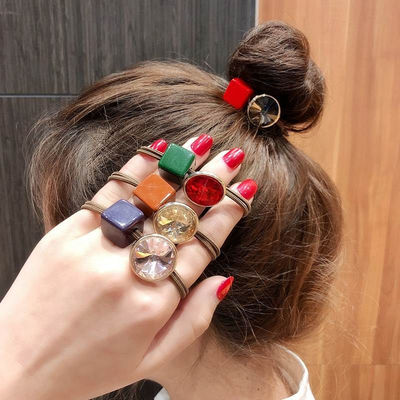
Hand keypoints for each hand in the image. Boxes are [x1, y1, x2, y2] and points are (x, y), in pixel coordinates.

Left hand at [0, 136, 255, 399]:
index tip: (246, 189)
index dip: (229, 212)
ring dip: (178, 166)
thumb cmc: (90, 366)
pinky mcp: (67, 233)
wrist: (16, 366)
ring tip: (201, 142)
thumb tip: (224, 279)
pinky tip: (155, 149)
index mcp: (155, 303)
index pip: (204, 244)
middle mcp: (129, 271)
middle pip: (181, 215)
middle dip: (212, 181)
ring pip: (148, 197)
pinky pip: (109, 194)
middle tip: (232, 156)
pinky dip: (135, 169)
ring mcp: (96, 247)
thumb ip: (194, 320)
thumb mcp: (152, 358)